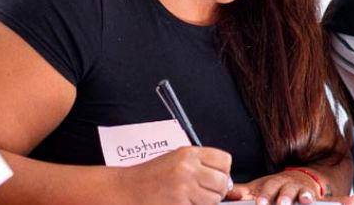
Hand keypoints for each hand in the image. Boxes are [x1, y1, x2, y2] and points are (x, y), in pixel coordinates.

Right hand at [110, 146, 231, 204]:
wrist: (126, 190)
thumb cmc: (150, 177)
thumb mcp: (175, 160)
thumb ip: (201, 166)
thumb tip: (226, 181)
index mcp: (188, 154)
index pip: (225, 160)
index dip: (223, 171)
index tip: (215, 176)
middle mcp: (188, 169)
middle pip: (222, 182)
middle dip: (217, 190)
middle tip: (203, 192)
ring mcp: (184, 188)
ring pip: (214, 200)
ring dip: (206, 203)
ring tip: (189, 198)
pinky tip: (181, 203)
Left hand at [225, 169, 342, 204]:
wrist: (295, 180)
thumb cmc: (272, 188)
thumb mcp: (256, 189)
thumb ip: (241, 192)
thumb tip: (227, 192)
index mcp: (273, 185)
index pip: (268, 190)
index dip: (264, 197)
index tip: (259, 203)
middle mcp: (290, 187)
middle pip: (287, 193)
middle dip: (284, 199)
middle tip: (281, 204)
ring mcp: (304, 193)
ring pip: (306, 196)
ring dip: (307, 198)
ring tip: (307, 201)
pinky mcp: (317, 198)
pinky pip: (332, 200)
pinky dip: (344, 200)